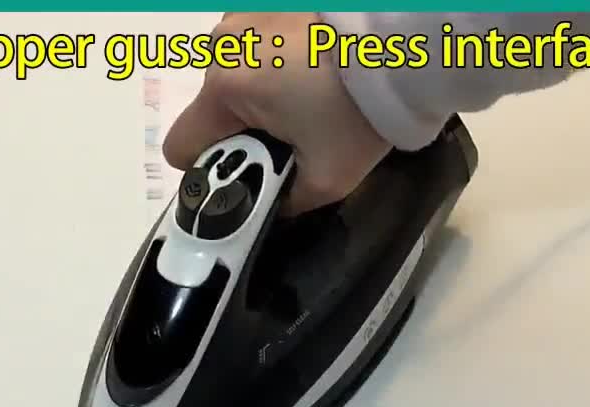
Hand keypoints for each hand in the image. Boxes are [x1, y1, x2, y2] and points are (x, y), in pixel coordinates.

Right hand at [162, 13, 389, 215]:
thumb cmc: (360, 111)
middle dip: (244, 124)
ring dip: (260, 87)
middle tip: (295, 130)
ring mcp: (243, 14)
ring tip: (311, 90)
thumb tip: (271, 203)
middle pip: (212, 106)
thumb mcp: (328, 179)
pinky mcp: (267, 1)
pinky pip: (255, 40)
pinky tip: (315, 60)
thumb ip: (286, 200)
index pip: (180, 146)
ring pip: (233, 70)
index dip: (209, 167)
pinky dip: (276, 55)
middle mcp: (222, 46)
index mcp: (225, 91)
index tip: (246, 167)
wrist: (408, 41)